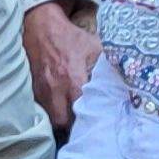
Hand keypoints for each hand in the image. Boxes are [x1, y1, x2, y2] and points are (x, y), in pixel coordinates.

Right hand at [22, 1, 100, 120]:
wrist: (41, 29)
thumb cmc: (71, 38)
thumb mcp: (94, 47)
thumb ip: (107, 64)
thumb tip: (125, 78)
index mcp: (72, 78)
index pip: (80, 107)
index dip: (88, 119)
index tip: (98, 125)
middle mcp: (55, 88)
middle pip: (62, 121)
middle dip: (72, 129)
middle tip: (85, 130)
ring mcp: (41, 91)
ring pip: (50, 118)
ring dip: (61, 124)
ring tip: (74, 127)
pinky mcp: (33, 91)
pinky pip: (41, 111)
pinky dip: (51, 116)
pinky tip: (61, 115)